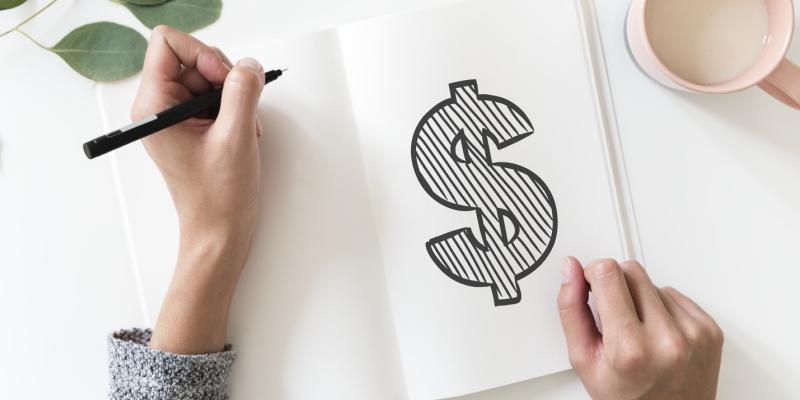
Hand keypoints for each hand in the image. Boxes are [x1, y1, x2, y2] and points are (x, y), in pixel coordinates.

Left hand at [130, 25, 265, 353]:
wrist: (219, 233)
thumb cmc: (217, 198)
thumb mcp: (235, 138)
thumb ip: (243, 92)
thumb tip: (249, 65)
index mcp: (153, 107)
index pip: (169, 44)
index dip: (203, 53)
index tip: (224, 79)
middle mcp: (159, 108)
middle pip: (193, 57)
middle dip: (224, 76)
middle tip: (238, 107)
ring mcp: (176, 117)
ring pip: (209, 76)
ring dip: (234, 95)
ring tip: (242, 127)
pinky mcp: (192, 126)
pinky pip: (216, 97)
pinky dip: (235, 107)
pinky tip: (242, 132)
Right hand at [557, 258, 723, 399]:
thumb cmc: (627, 397)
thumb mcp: (584, 359)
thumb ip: (571, 309)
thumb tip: (571, 270)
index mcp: (630, 348)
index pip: (607, 274)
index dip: (592, 274)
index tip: (590, 287)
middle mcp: (667, 339)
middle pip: (631, 271)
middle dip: (615, 285)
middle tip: (613, 317)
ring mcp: (693, 334)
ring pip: (654, 282)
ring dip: (641, 300)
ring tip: (638, 331)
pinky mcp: (710, 330)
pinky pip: (676, 295)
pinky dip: (663, 308)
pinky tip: (657, 332)